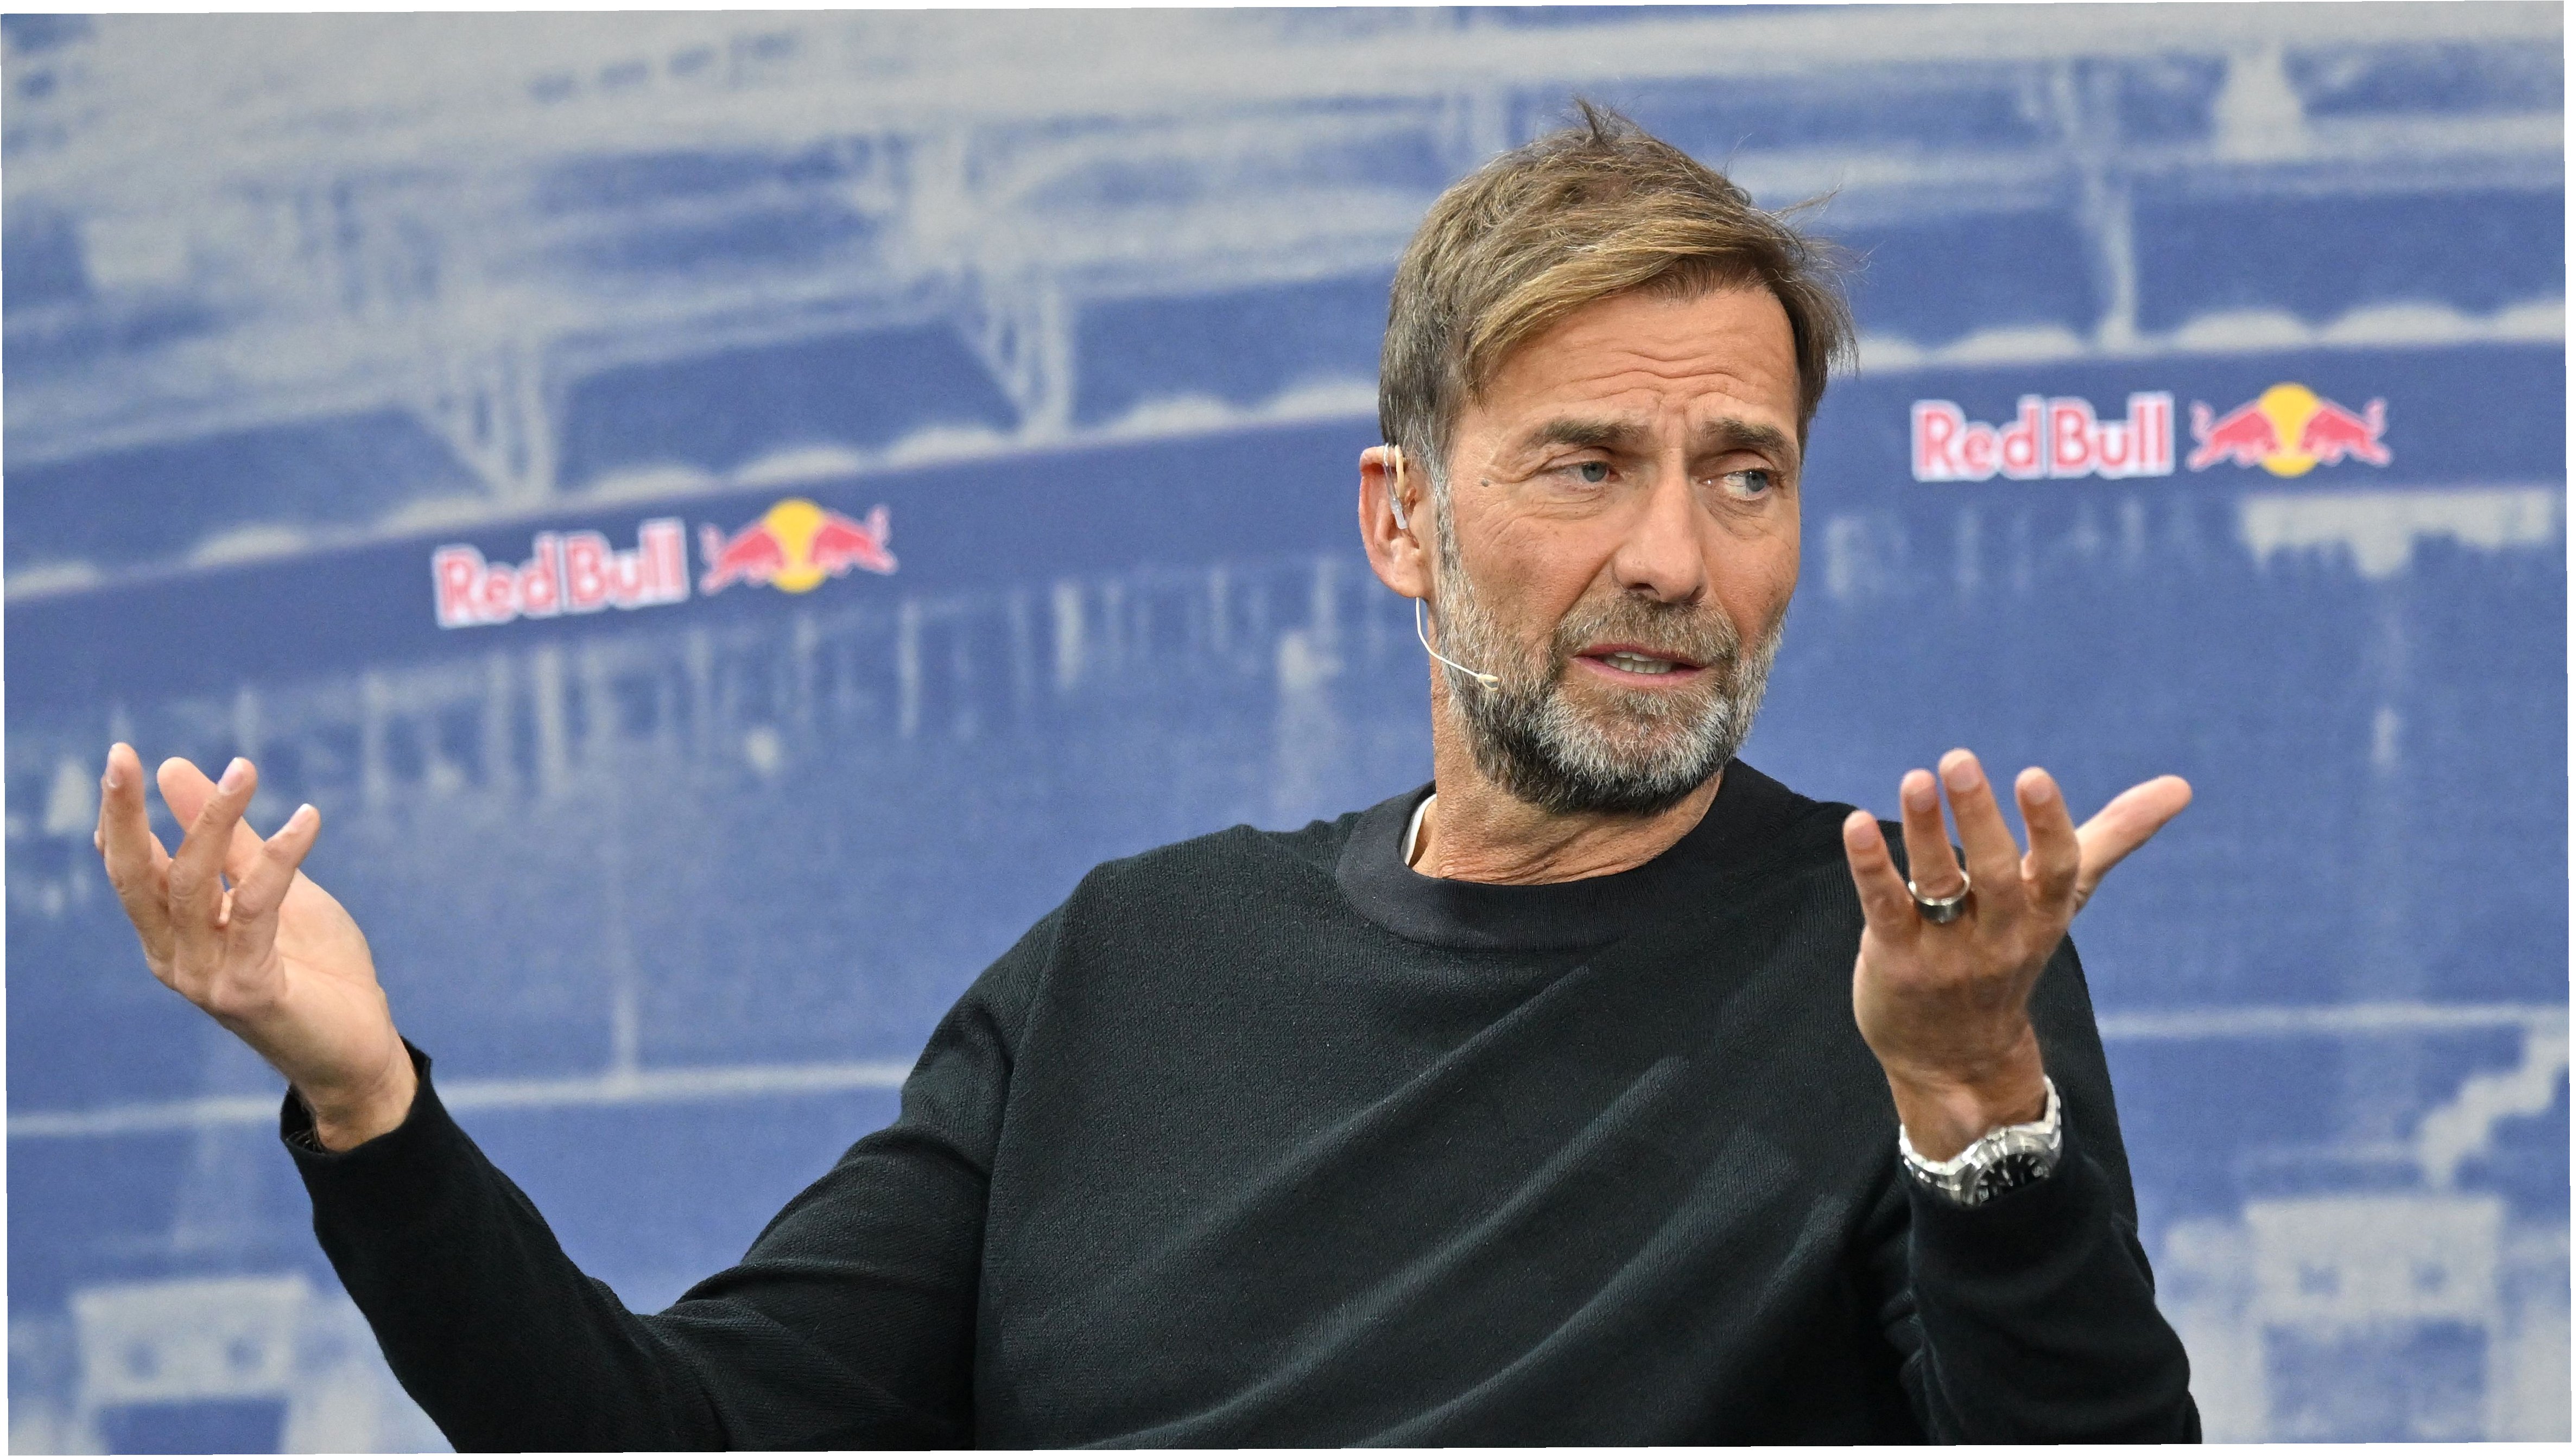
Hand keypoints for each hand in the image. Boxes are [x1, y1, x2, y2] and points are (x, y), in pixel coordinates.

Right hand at [95, 744, 415, 1148]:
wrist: (359, 1052)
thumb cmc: (318, 971)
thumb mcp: (276, 892)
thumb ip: (232, 842)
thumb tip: (176, 773)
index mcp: (173, 938)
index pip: (131, 872)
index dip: (119, 819)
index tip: (122, 762)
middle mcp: (174, 959)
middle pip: (138, 877)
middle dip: (123, 816)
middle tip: (124, 755)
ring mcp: (205, 978)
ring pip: (193, 884)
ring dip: (216, 820)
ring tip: (244, 767)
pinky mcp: (247, 989)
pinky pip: (256, 908)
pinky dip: (280, 859)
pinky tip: (306, 819)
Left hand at [1840, 750, 2190, 1158]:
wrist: (1958, 1061)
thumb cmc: (2012, 955)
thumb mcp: (2063, 901)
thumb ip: (2113, 838)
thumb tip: (2180, 787)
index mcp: (2044, 916)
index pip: (2057, 870)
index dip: (2048, 825)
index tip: (2034, 777)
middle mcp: (2001, 936)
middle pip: (1996, 874)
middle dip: (1978, 818)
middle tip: (1959, 760)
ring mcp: (1946, 952)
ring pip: (1938, 886)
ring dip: (1925, 832)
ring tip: (1915, 780)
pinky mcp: (1895, 960)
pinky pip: (1883, 908)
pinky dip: (1870, 866)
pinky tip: (1856, 824)